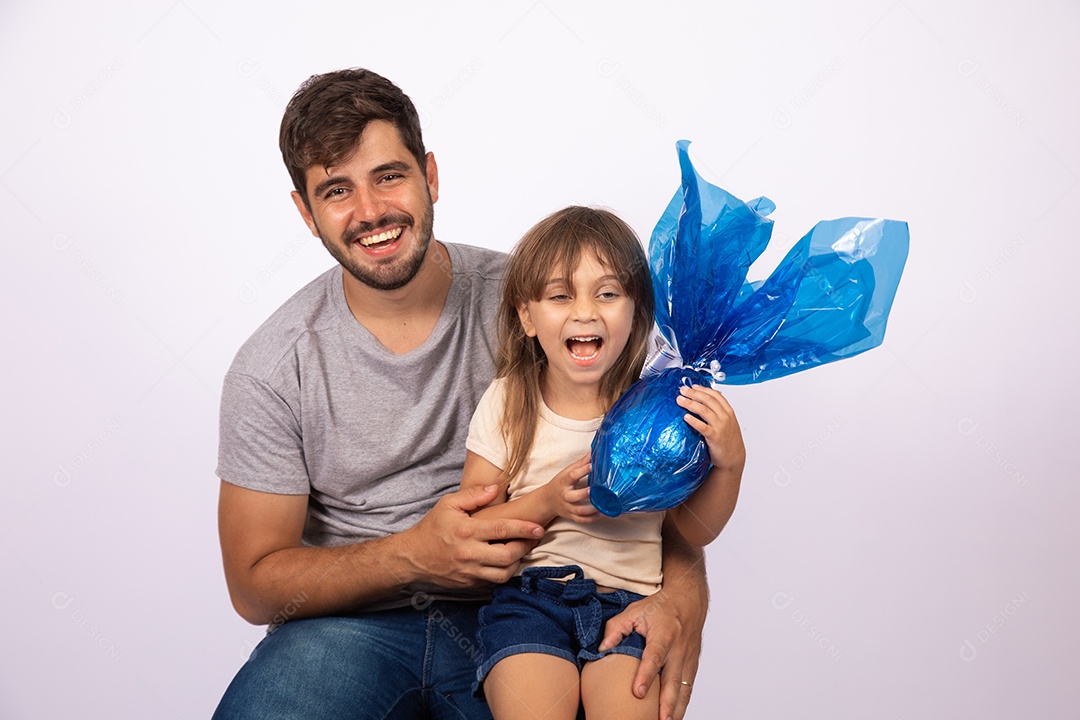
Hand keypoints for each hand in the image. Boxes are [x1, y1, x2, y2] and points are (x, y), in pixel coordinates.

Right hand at [403, 484, 543, 587]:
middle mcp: (469, 553)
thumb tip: (496, 488)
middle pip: (508, 555)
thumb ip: (473, 495)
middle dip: (525, 547)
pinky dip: (504, 573)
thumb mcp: (448, 504)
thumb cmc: (432, 527)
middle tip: (534, 539)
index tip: (539, 528)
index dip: (524, 528)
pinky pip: (493, 582)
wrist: (413, 557)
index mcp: (467, 531)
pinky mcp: (469, 584)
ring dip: (517, 563)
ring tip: (521, 551)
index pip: (502, 529)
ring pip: (503, 574)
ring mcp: (469, 572)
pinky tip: (507, 562)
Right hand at [540, 453, 597, 523]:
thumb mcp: (568, 471)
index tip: (593, 465)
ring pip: (578, 511)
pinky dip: (591, 519)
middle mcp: (565, 495)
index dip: (582, 470)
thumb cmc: (561, 482)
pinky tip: (600, 514)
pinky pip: (581, 520)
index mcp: (564, 481)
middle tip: (595, 490)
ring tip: (603, 505)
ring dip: (591, 509)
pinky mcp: (570, 515)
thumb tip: (594, 451)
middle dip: (584, 494)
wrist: (548, 499)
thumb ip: (582, 463)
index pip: (572, 475)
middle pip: (572, 496)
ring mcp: (567, 507)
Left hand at [599, 583, 705, 719]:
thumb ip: (616, 628)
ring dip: (676, 708)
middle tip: (660, 719)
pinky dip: (683, 703)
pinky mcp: (692, 665)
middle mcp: (678, 648)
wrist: (688, 600)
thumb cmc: (660, 607)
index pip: (654, 657)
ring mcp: (687, 658)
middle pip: (673, 679)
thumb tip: (602, 648)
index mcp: (663, 634)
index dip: (646, 675)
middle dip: (667, 703)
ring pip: (683, 688)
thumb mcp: (635, 610)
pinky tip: (675, 715)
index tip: (638, 693)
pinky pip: (688, 688)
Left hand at [676, 385, 745, 472]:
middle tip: (682, 390)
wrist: (733, 457)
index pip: (715, 395)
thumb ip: (718, 412)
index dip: (703, 389)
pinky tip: (686, 417)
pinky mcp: (714, 437)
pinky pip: (702, 426)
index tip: (692, 386)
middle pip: (708, 400)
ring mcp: (720, 426)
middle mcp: (725, 417)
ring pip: (704, 410)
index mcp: (728, 412)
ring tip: (680, 400)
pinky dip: (693, 420)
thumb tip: (703, 402)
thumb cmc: (728, 440)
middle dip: (693, 393)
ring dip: (690, 403)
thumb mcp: (727, 422)